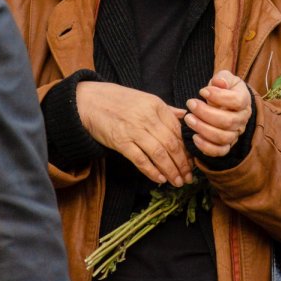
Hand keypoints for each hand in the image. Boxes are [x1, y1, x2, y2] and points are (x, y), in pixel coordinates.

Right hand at [76, 81, 193, 186]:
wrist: (89, 101)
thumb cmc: (118, 100)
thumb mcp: (145, 99)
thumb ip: (166, 110)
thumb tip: (185, 117)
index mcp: (156, 105)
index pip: (178, 131)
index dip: (187, 149)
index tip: (192, 162)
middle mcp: (147, 117)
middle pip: (172, 145)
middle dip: (182, 164)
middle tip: (188, 177)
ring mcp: (133, 130)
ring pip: (159, 154)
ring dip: (170, 171)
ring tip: (177, 181)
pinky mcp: (120, 141)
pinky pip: (140, 160)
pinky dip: (151, 171)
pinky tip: (160, 179)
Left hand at [185, 70, 252, 157]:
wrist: (228, 102)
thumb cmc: (224, 88)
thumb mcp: (224, 78)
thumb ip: (222, 78)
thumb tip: (219, 82)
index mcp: (244, 100)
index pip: (237, 101)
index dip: (219, 97)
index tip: (202, 91)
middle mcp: (242, 119)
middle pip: (228, 121)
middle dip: (205, 113)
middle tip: (190, 104)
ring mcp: (236, 133)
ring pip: (223, 138)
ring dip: (203, 129)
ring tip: (188, 119)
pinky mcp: (227, 145)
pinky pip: (220, 151)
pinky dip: (206, 147)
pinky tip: (195, 137)